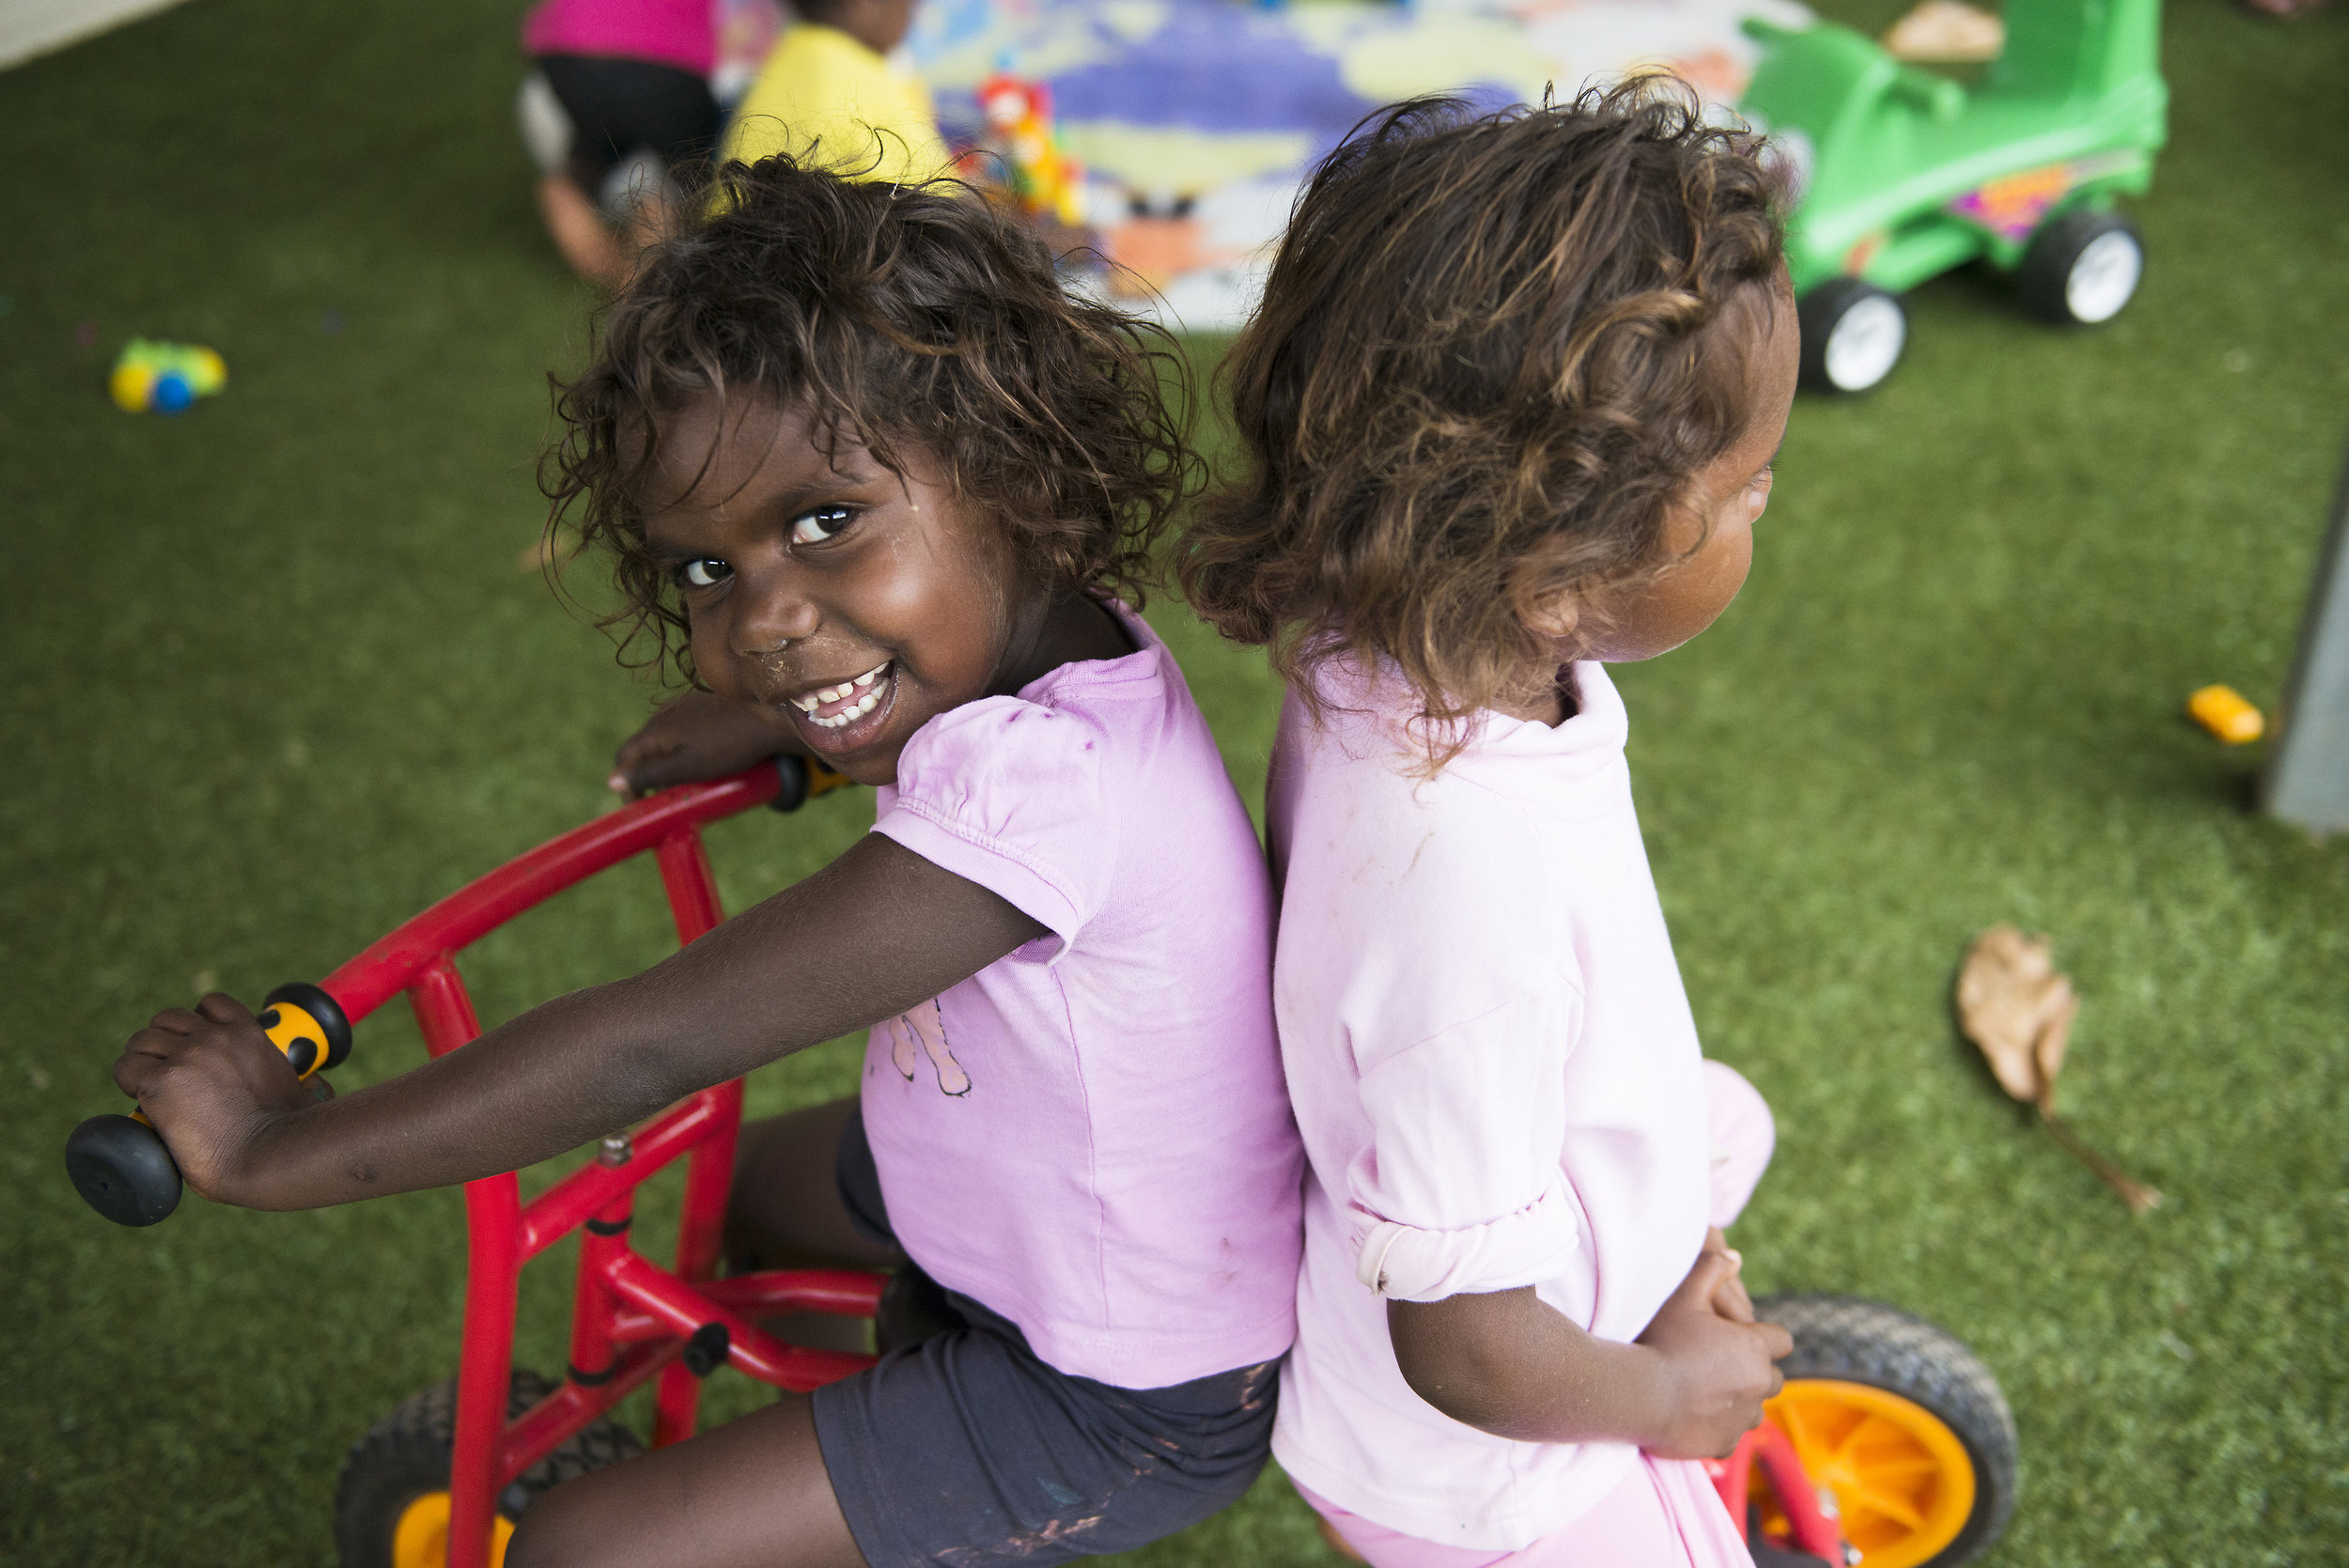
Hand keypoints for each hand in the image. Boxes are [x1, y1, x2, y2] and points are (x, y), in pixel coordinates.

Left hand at [112, 994, 316, 1205]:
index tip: (195, 1048)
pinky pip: (125, 1069)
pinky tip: (141, 1101)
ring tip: (149, 1087)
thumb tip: (315, 1084)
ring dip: (141, 1061)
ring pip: (141, 1040)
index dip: (197, 1024)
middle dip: (163, 1043)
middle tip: (167, 1073)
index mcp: (249, 1034)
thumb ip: (308, 1081)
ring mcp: (185, 1057)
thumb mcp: (305, 1092)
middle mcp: (214, 1038)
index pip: (211, 1004)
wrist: (268, 1156)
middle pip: (167, 1019)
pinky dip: (127, 1083)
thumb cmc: (291, 1134)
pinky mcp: (159, 1082)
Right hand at [611, 690, 794, 796]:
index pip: (624, 757)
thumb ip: (650, 774)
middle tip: (664, 799)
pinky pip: (684, 733)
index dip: (626, 784)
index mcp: (656, 728)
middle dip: (648, 776)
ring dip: (667, 764)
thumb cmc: (729, 745)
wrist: (771, 718)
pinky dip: (684, 751)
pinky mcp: (704, 707)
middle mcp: (665, 713)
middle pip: (643, 749)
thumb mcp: (687, 766)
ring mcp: (685, 707)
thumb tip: (612, 781)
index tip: (640, 806)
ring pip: (665, 741)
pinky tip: (705, 762)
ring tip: (685, 784)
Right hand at [1635, 1241, 1792, 1458]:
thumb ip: (1711, 1270)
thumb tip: (1734, 1256)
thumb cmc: (1662, 1342)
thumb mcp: (1684, 1297)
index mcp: (1755, 1348)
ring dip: (1742, 1400)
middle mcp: (1758, 1385)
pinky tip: (1695, 1415)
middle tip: (1722, 1364)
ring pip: (1756, 1409)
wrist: (1640, 1395)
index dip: (1763, 1336)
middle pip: (1773, 1378)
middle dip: (1755, 1371)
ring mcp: (1743, 1418)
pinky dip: (1721, 1426)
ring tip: (1709, 1391)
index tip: (1740, 1336)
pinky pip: (1733, 1435)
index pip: (1782, 1341)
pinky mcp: (1726, 1445)